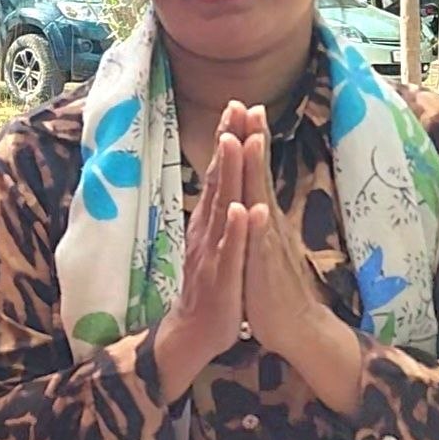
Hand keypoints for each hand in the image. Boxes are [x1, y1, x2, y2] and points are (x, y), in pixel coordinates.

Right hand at [157, 104, 247, 401]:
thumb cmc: (212, 286)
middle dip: (227, 144)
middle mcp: (208, 230)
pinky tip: (243, 210)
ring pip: (223, 207)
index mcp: (210, 221)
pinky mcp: (222, 277)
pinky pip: (231, 250)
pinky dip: (237, 229)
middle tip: (233, 108)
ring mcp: (213, 252)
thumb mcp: (216, 243)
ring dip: (228, 175)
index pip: (219, 173)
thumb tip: (222, 182)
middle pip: (218, 180)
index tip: (235, 106)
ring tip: (235, 143)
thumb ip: (218, 212)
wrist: (194, 333)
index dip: (227, 140)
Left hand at [240, 105, 362, 412]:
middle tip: (250, 105)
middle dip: (253, 139)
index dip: (247, 140)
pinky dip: (255, 225)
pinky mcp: (264, 268)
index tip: (242, 106)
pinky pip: (259, 244)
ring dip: (256, 170)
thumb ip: (255, 216)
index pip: (252, 170)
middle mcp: (267, 223)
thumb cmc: (270, 283)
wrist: (292, 326)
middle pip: (258, 174)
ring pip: (259, 200)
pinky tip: (253, 207)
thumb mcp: (259, 242)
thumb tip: (250, 190)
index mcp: (261, 216)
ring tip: (253, 138)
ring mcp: (266, 243)